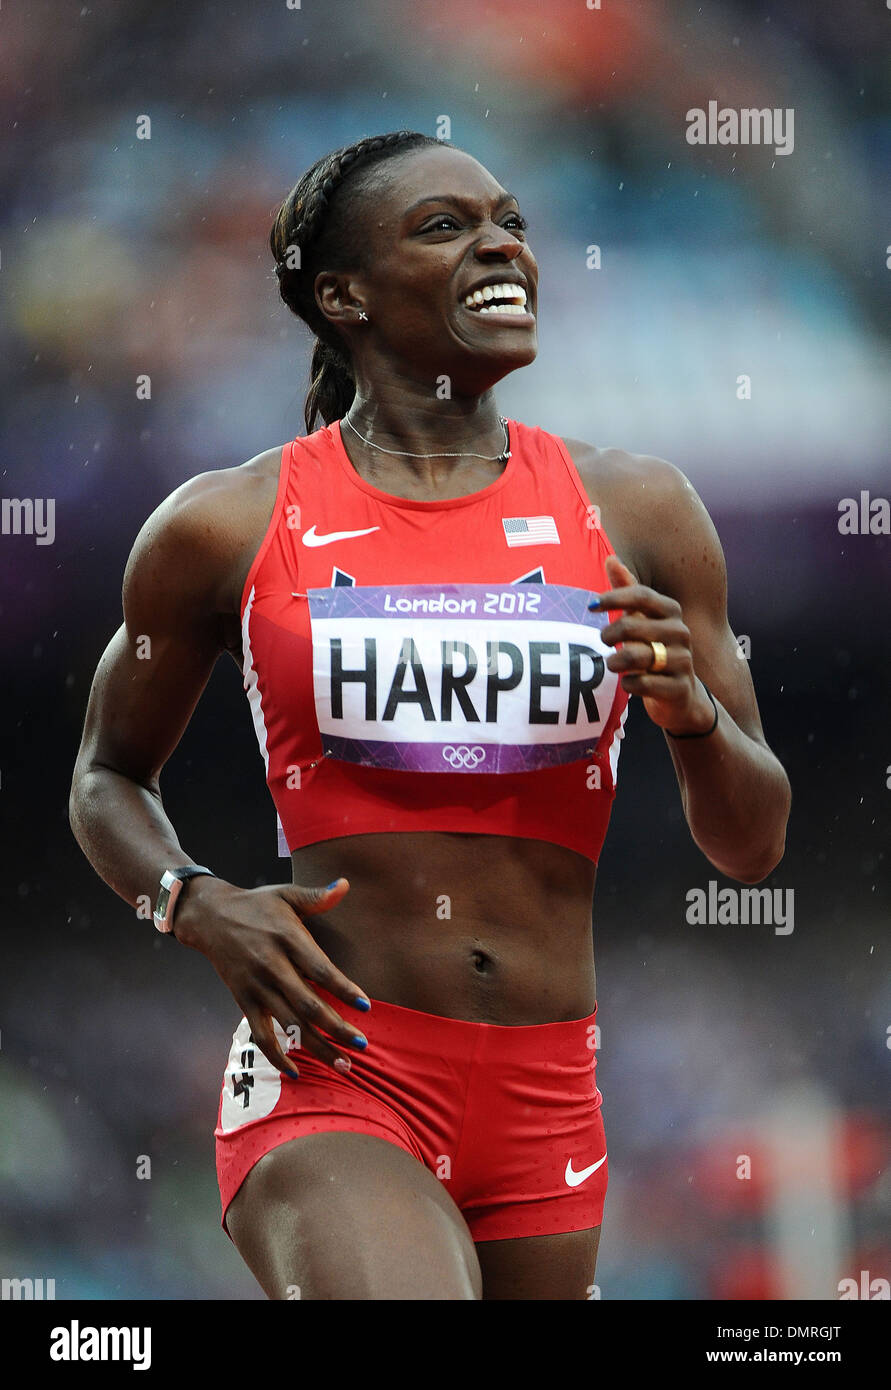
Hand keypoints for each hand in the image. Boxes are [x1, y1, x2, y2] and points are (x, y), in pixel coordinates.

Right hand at [174, 874, 368, 1076]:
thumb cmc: (256, 905)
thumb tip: (346, 885)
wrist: (208, 916)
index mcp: (287, 938)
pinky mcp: (243, 1001)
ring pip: (289, 1025)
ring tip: (342, 1065)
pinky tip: (296, 1072)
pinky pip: (260, 1035)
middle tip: (361, 1045)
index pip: (320, 969)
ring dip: (316, 1047)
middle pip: (308, 1004)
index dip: (343, 989)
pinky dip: (277, 1056)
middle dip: (337, 1028)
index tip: (366, 1007)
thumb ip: (317, 896)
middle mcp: (272, 966)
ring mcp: (256, 987)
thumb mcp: (285, 894)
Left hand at [593, 554, 715, 735]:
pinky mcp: (679, 688)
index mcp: (671, 611)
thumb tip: (612, 559)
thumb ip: (628, 592)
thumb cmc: (655, 651)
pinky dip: (629, 683)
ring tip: (612, 664)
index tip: (592, 605)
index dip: (615, 597)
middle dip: (610, 635)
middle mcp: (681, 632)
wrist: (680, 696)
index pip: (641, 595)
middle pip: (633, 625)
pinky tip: (628, 683)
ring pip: (638, 655)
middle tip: (603, 642)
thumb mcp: (643, 621)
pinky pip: (643, 683)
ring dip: (616, 661)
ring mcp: (683, 661)